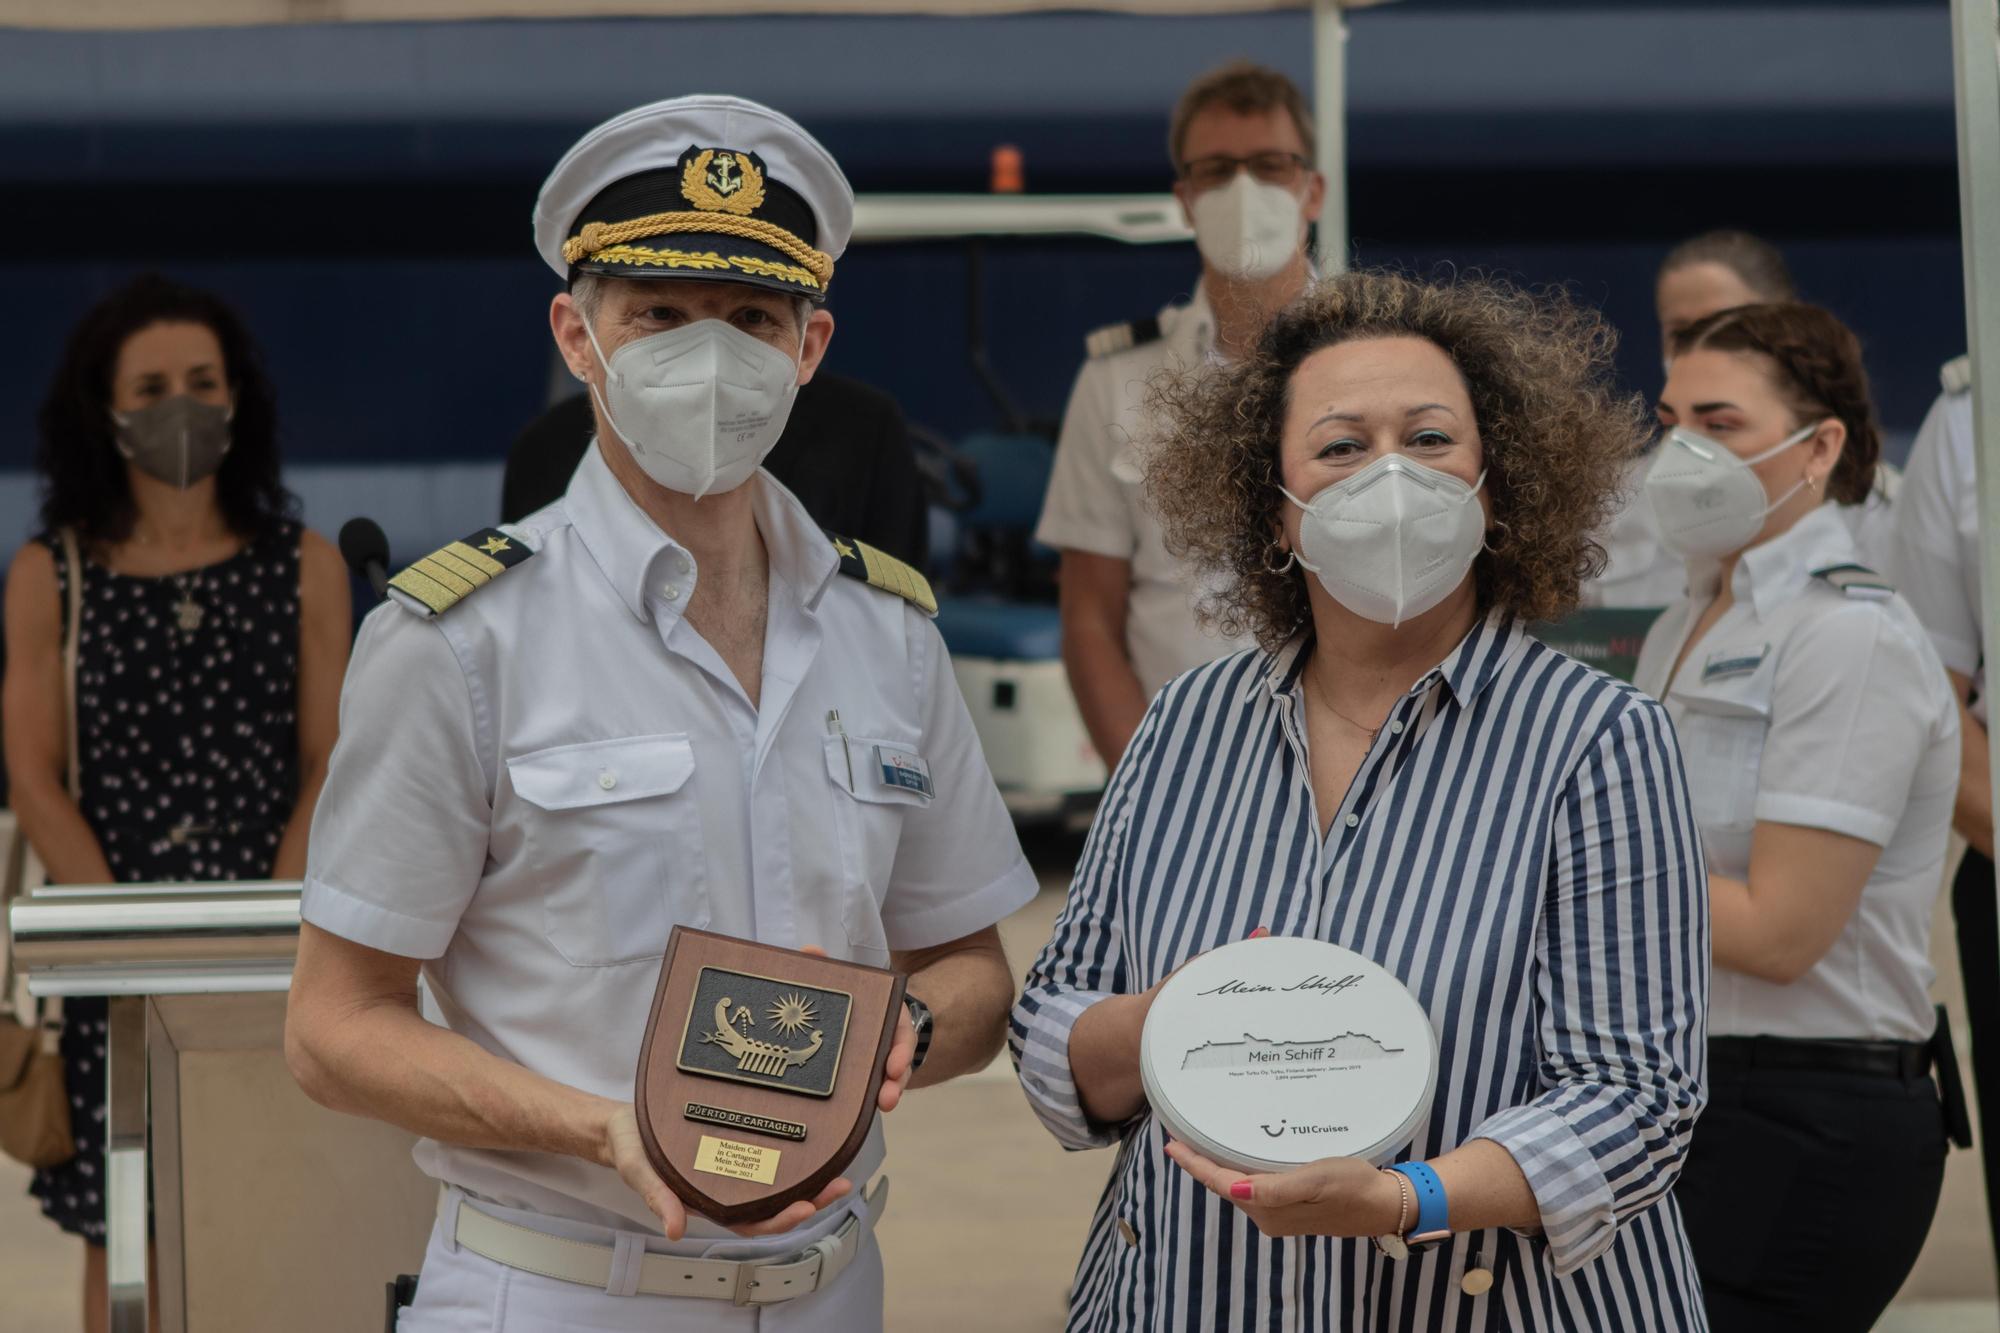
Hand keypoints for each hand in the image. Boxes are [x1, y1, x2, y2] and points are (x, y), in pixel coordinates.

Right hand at [603, 1104, 851, 1240]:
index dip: (780, 1221)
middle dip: (811, 1199)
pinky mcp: (735, 1138)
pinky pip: (768, 1151)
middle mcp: (727, 1185)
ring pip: (778, 1178)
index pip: (750, 1221)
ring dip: (809, 1177)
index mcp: (707, 1201)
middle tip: (840, 1186)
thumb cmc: (631, 1148)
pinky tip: (815, 1141)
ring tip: (839, 1167)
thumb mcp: (638, 1171)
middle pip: (775, 1202)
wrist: (623, 1122)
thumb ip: (656, 1198)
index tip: (806, 1208)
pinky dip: (793, 1151)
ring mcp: (734, 1163)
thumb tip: (675, 1230)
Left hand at [799, 944, 914, 1111]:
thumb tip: (810, 952)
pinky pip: (866, 1094)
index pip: (901, 1036)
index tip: (893, 1066)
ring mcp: (875, 1064)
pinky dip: (864, 1103)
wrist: (848, 1014)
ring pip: (886, 1082)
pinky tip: (857, 1114)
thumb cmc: (847, 1000)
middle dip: (895, 1082)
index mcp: (886, 1019)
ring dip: (886, 1095)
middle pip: (897, 1065)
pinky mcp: (861, 1081)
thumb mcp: (840, 981)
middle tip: (887, 1097)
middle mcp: (885, 1043)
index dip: (900, 1052)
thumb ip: (825, 965)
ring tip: (882, 1106)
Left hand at [1163, 1139, 1403, 1239]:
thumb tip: (1235, 1190)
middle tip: (1179, 1135)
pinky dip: (1239, 1169)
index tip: (1172, 1143)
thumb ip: (1275, 1188)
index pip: (1221, 1184)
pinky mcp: (1290, 1206)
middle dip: (1200, 1163)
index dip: (1195, 1164)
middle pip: (1223, 1185)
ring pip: (1237, 1186)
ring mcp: (1278, 1212)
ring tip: (1199, 1141)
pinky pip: (1254, 1186)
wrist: (1383, 1203)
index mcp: (1268, 1209)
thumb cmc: (1352, 1186)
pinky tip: (1236, 1155)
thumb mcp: (1315, 1180)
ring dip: (1218, 1165)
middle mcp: (1268, 1215)